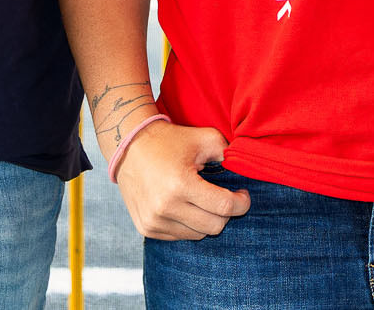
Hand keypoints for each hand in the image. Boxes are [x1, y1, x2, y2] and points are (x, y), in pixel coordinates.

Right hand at [115, 120, 251, 240]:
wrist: (129, 147)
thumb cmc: (170, 141)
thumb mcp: (204, 138)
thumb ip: (228, 153)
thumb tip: (244, 172)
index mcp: (181, 184)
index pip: (224, 207)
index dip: (242, 204)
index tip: (243, 196)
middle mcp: (166, 207)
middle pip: (214, 226)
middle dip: (226, 213)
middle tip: (225, 198)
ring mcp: (154, 221)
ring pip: (198, 235)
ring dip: (206, 219)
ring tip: (203, 200)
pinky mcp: (146, 229)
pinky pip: (180, 236)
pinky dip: (189, 224)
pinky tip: (186, 206)